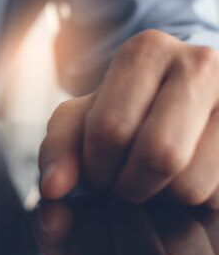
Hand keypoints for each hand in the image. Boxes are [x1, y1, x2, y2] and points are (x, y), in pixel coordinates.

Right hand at [33, 199, 218, 254]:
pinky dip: (190, 207)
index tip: (87, 213)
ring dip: (158, 209)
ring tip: (144, 206)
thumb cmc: (104, 246)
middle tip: (116, 202)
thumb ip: (50, 229)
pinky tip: (174, 210)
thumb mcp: (69, 242)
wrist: (156, 249)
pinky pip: (212, 229)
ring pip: (183, 241)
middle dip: (124, 218)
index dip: (86, 232)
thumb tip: (53, 211)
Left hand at [39, 30, 218, 207]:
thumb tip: (52, 190)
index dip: (96, 169)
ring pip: (195, 182)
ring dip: (164, 200)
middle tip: (122, 186)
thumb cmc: (123, 117)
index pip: (111, 129)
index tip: (96, 173)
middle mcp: (201, 62)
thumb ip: (57, 152)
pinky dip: (195, 204)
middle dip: (129, 188)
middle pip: (160, 155)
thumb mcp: (80, 124)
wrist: (181, 109)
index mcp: (146, 51)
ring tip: (154, 183)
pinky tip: (183, 183)